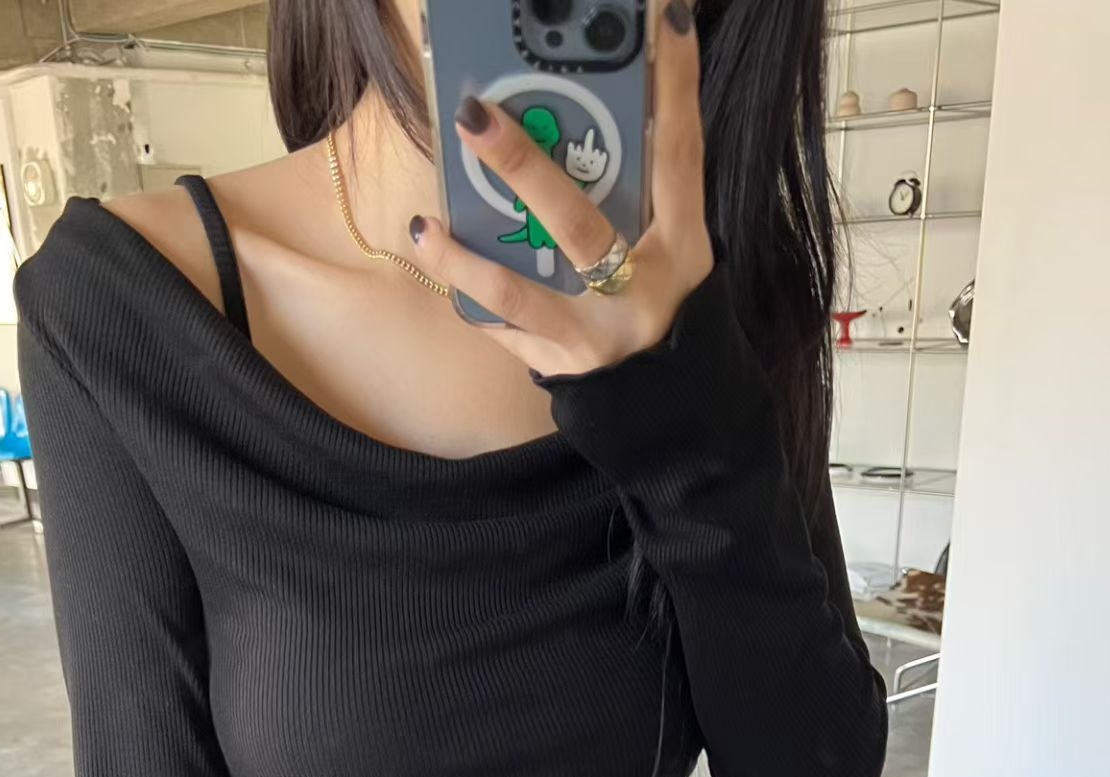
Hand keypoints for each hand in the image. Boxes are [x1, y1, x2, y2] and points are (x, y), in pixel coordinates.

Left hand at [409, 0, 713, 378]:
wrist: (663, 406)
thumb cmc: (660, 305)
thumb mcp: (670, 249)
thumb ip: (638, 193)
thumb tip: (580, 118)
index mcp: (683, 249)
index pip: (680, 156)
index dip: (675, 87)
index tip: (663, 20)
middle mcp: (641, 295)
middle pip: (578, 224)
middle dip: (523, 167)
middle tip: (476, 117)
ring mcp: (595, 338)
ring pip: (520, 293)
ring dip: (466, 259)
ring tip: (427, 224)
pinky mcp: (559, 369)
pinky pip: (504, 326)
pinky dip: (471, 294)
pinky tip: (442, 259)